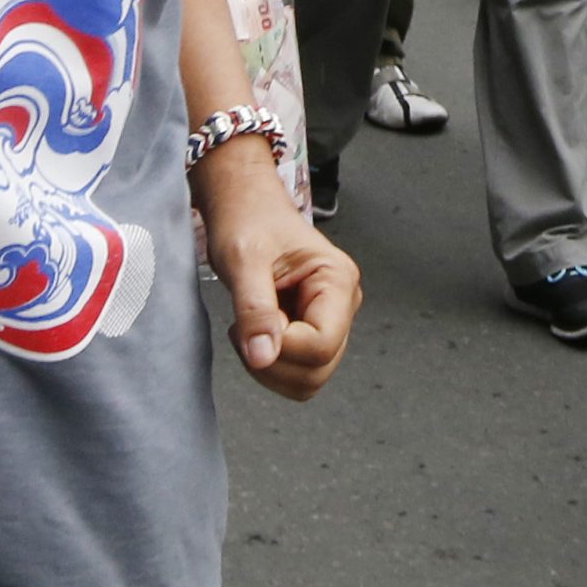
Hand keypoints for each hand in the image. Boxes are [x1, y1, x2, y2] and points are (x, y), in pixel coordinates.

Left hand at [196, 179, 358, 398]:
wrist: (244, 208)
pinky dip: (271, 366)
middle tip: (245, 327)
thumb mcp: (243, 259)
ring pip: (310, 378)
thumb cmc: (248, 220)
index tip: (250, 322)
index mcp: (337, 279)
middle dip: (274, 362)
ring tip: (250, 328)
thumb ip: (255, 308)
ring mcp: (330, 319)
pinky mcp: (313, 330)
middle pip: (319, 368)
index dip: (282, 346)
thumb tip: (263, 356)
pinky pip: (298, 371)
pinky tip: (257, 332)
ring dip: (271, 368)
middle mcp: (343, 302)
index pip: (321, 344)